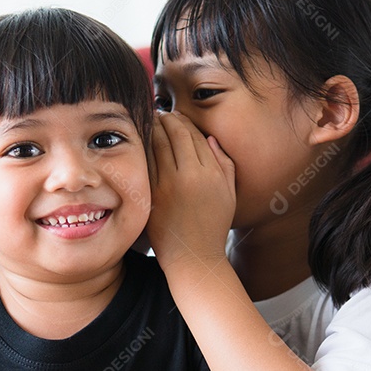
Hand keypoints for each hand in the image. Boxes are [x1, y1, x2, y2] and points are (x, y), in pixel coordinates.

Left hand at [147, 111, 235, 268]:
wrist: (194, 257)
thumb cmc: (213, 227)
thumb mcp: (230, 195)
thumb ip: (225, 164)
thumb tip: (209, 138)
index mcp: (211, 174)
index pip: (194, 135)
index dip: (182, 121)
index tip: (175, 117)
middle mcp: (190, 176)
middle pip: (174, 134)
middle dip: (165, 119)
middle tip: (158, 113)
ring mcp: (168, 185)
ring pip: (156, 144)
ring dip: (151, 129)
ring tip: (148, 121)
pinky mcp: (152, 196)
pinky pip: (145, 163)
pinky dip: (142, 149)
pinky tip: (140, 144)